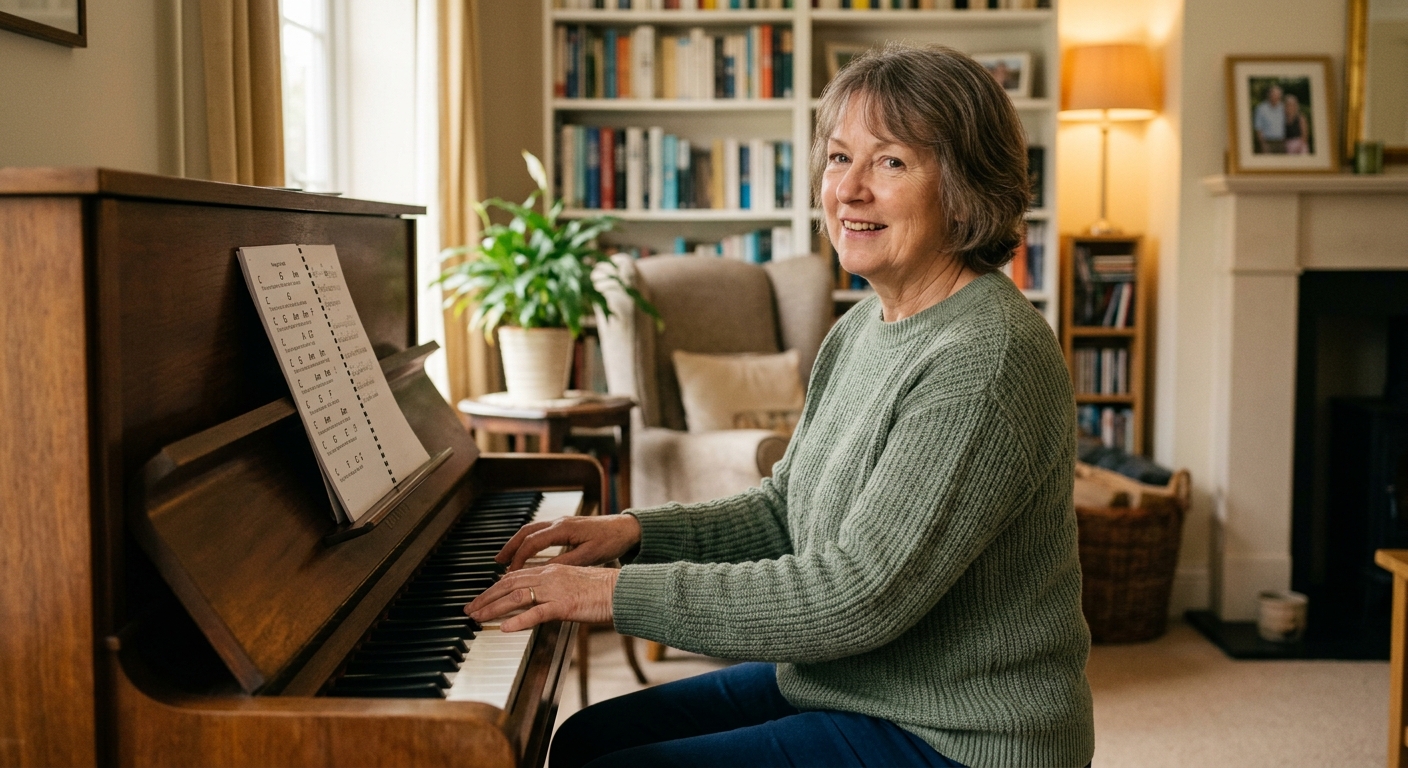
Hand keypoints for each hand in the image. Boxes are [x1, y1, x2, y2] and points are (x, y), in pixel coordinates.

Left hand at [465, 564, 618, 632]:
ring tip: (478, 618)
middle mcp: (550, 576)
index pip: (515, 576)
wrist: (624, 591)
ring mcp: (556, 590)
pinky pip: (537, 613)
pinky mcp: (565, 605)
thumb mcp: (573, 586)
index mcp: (552, 570)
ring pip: (517, 596)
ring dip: (494, 608)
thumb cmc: (604, 591)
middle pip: (509, 584)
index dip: (494, 587)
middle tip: (469, 609)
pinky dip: (518, 620)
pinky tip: (505, 628)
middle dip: (486, 597)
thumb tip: (538, 603)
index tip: (481, 598)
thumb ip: (553, 591)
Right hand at [495, 513, 641, 571]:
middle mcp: (559, 522)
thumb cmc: (611, 541)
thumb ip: (564, 563)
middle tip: (497, 562)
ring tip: (505, 557)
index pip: (532, 543)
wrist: (627, 528)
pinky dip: (528, 540)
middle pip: (526, 532)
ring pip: (531, 530)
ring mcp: (562, 522)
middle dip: (510, 547)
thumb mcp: (588, 556)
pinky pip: (540, 531)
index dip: (519, 558)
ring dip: (516, 543)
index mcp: (563, 529)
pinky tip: (525, 550)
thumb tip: (542, 572)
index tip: (509, 573)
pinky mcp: (566, 525)